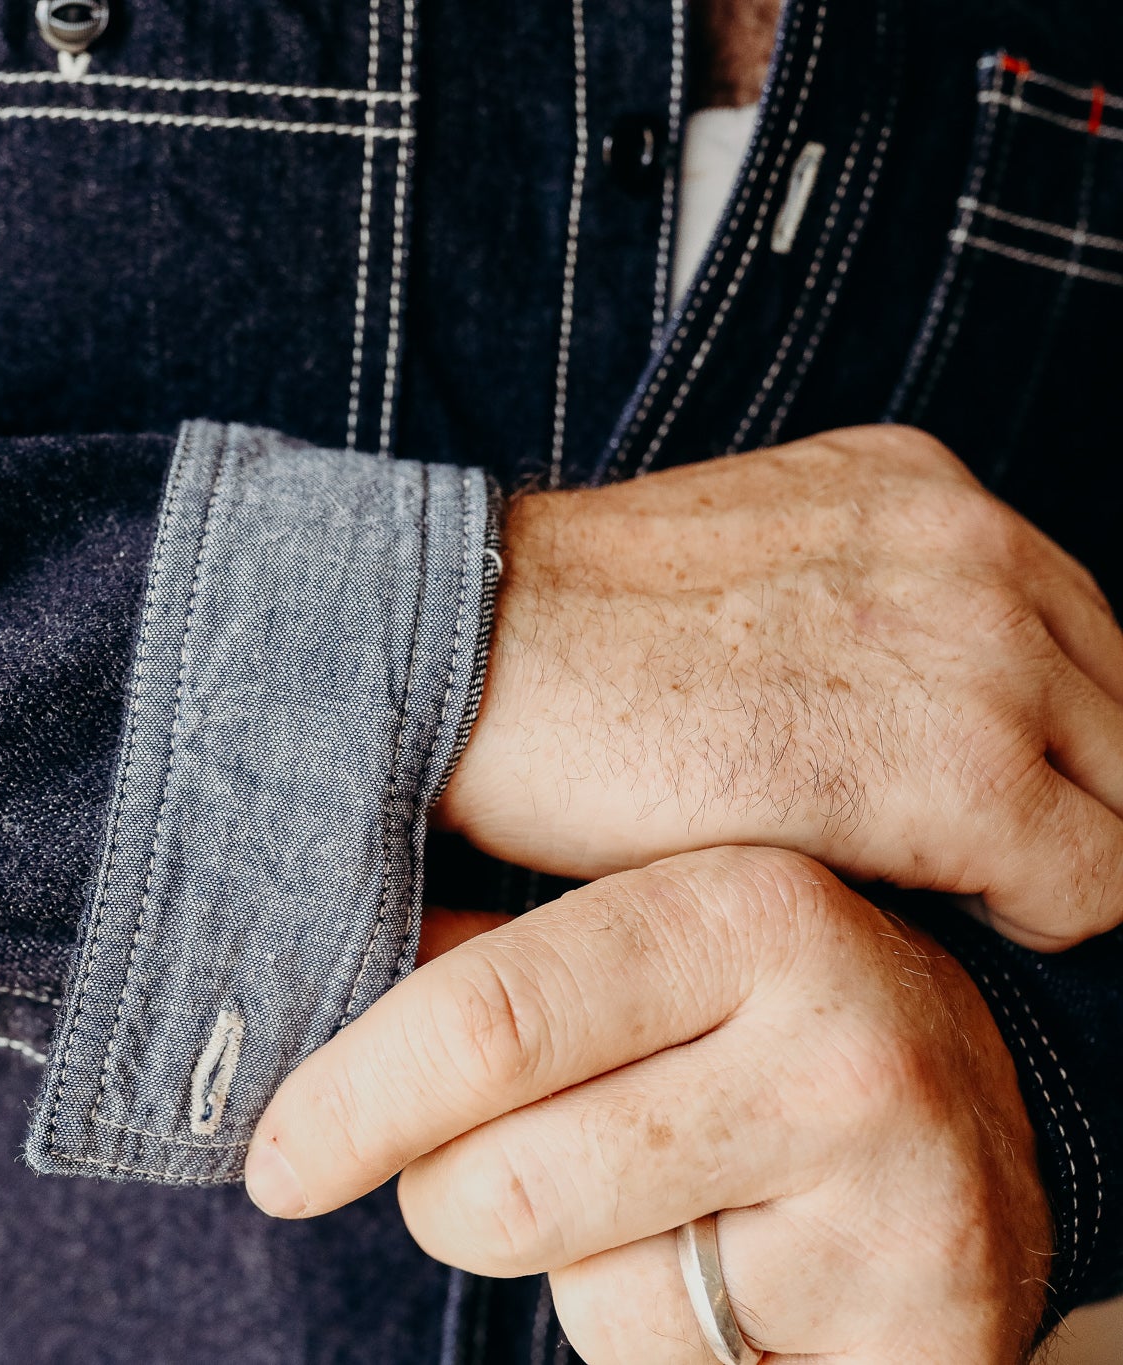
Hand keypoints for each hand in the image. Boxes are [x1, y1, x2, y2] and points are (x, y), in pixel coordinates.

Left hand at [249, 847, 1052, 1362]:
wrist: (990, 1114)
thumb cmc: (756, 1013)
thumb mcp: (646, 938)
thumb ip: (490, 961)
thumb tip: (295, 990)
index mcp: (745, 912)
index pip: (485, 1025)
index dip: (347, 1105)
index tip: (273, 1160)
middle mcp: (839, 1050)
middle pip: (500, 1188)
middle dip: (442, 1197)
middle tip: (474, 1171)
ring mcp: (896, 1205)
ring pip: (579, 1294)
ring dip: (564, 1267)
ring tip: (651, 1196)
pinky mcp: (926, 1338)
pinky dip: (654, 1335)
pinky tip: (729, 1262)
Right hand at [436, 425, 1122, 949]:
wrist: (466, 658)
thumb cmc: (559, 639)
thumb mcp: (739, 560)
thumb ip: (853, 598)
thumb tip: (895, 701)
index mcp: (925, 489)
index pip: (1076, 634)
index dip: (1033, 733)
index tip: (954, 795)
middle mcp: (981, 548)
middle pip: (1121, 714)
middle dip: (1056, 793)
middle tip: (948, 857)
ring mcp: (986, 651)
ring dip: (1047, 855)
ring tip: (930, 886)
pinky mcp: (961, 771)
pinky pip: (1096, 885)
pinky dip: (1033, 916)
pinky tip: (919, 909)